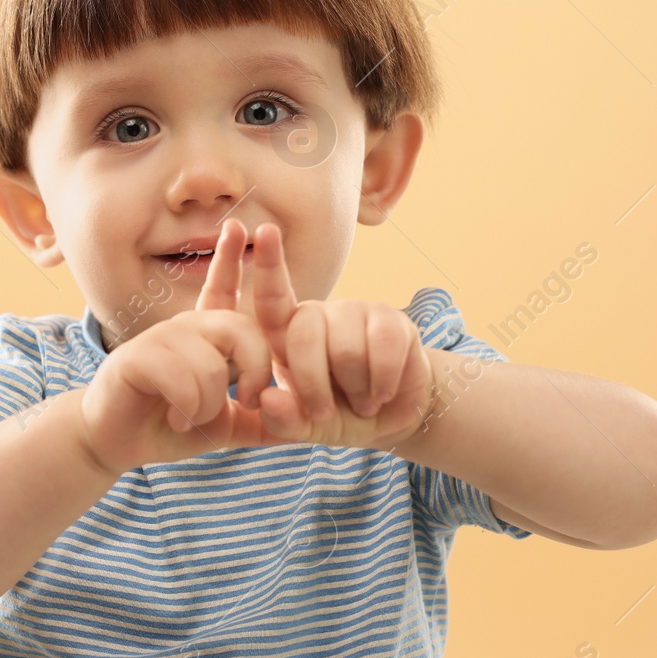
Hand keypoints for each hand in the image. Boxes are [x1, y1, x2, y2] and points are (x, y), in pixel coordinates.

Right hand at [76, 220, 315, 472]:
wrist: (116, 444)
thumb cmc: (169, 427)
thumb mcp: (228, 428)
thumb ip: (263, 423)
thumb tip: (300, 423)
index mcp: (204, 336)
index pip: (222, 289)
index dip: (229, 258)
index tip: (238, 227)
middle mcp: (182, 328)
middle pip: (239, 327)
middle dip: (256, 368)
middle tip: (251, 401)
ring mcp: (157, 339)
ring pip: (212, 363)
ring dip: (211, 403)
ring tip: (191, 418)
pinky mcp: (134, 357)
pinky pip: (183, 377)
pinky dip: (189, 408)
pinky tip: (175, 419)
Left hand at [203, 217, 436, 450]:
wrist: (392, 418)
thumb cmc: (339, 415)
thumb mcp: (309, 427)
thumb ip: (285, 420)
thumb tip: (267, 398)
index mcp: (286, 337)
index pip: (272, 297)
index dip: (268, 264)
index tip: (264, 230)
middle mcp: (317, 316)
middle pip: (304, 333)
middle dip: (313, 383)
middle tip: (326, 412)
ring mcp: (355, 312)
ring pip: (345, 347)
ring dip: (355, 388)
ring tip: (361, 401)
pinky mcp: (392, 320)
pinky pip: (385, 347)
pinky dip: (383, 381)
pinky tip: (384, 391)